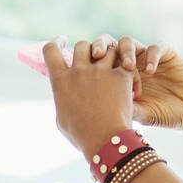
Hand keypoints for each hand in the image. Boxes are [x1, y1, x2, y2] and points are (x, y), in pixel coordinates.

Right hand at [44, 36, 133, 155]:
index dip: (57, 42)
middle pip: (82, 45)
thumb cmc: (82, 135)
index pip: (51, 50)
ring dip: (110, 55)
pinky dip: (128, 68)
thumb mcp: (62, 119)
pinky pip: (125, 62)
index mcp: (61, 81)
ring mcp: (100, 72)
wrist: (106, 142)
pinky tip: (130, 79)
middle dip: (88, 50)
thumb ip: (63, 101)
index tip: (63, 41)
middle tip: (94, 57)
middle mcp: (79, 72)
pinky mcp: (120, 76)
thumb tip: (65, 95)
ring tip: (115, 67)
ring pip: (106, 49)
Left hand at [90, 34, 182, 135]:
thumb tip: (96, 107)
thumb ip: (122, 107)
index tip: (79, 68)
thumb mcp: (140, 114)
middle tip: (97, 57)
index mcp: (118, 77)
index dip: (88, 61)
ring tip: (128, 68)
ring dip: (126, 52)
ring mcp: (148, 57)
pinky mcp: (167, 53)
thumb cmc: (166, 115)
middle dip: (101, 47)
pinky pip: (156, 47)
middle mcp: (131, 63)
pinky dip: (151, 57)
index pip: (97, 62)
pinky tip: (150, 71)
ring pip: (129, 42)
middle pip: (109, 44)